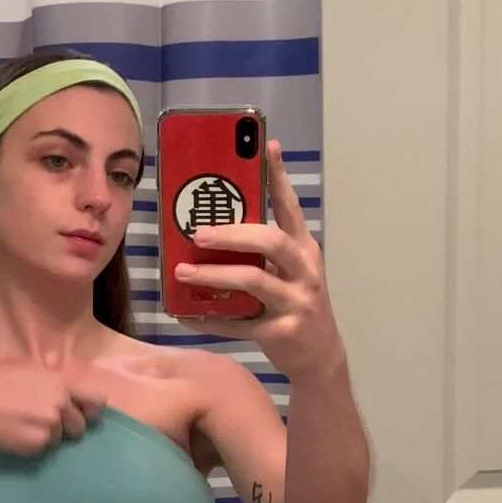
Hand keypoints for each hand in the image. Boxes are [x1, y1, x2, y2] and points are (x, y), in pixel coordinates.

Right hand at [0, 361, 108, 455]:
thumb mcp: (28, 370)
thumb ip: (52, 381)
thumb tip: (66, 391)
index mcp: (60, 380)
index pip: (97, 398)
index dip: (92, 410)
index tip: (84, 414)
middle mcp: (61, 402)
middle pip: (79, 425)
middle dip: (67, 428)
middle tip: (44, 424)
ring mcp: (52, 423)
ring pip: (60, 438)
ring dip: (46, 436)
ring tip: (22, 425)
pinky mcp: (39, 442)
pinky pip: (43, 448)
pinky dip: (32, 444)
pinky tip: (14, 433)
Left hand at [173, 141, 343, 377]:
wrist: (320, 355)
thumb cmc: (296, 304)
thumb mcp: (291, 272)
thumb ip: (264, 251)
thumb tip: (213, 227)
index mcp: (304, 250)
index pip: (291, 208)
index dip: (280, 177)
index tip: (268, 147)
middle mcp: (304, 272)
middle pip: (271, 241)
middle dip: (233, 234)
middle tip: (198, 233)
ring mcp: (295, 302)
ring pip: (253, 281)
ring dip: (213, 275)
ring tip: (182, 272)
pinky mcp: (280, 332)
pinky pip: (238, 323)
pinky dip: (209, 318)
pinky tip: (185, 314)